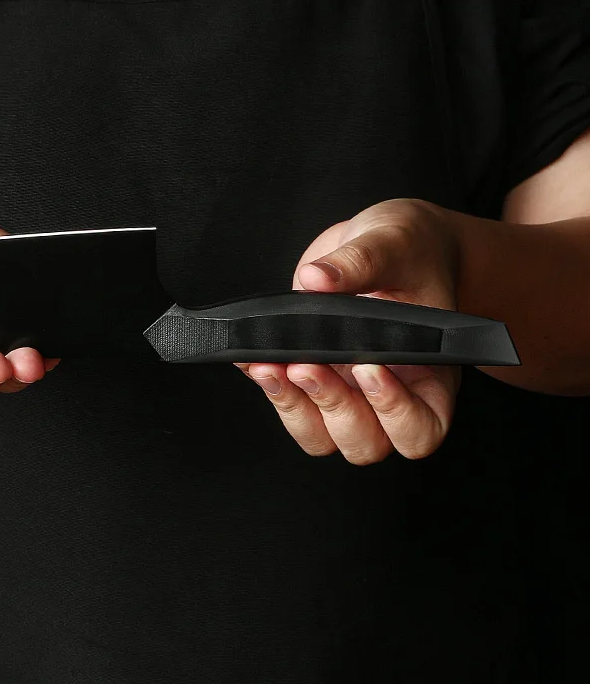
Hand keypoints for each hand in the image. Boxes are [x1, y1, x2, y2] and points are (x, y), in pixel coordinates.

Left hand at [236, 199, 461, 463]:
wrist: (386, 241)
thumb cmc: (412, 247)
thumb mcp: (393, 243)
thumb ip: (359, 262)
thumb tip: (316, 278)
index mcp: (430, 373)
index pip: (421, 429)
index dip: (395, 413)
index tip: (367, 368)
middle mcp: (390, 393)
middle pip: (366, 442)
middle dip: (332, 408)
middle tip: (306, 365)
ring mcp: (348, 390)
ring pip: (322, 437)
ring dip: (293, 408)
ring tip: (270, 367)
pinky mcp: (312, 376)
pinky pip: (289, 405)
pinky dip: (268, 387)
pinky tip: (252, 358)